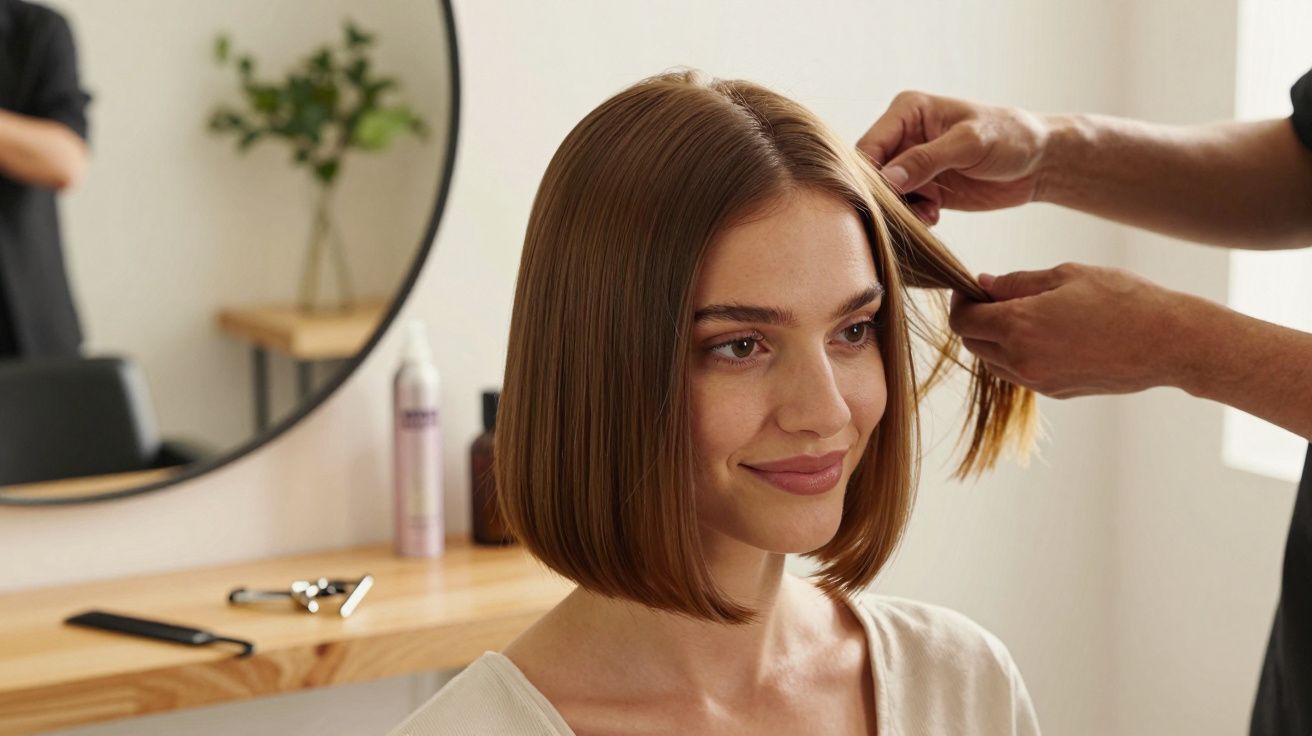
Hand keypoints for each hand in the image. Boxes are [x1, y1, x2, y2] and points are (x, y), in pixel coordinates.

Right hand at [858, 92, 1053, 224]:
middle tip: (907, 211)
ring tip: (927, 215)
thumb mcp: (969, 144)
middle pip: (872, 172)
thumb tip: (887, 179)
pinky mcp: (926, 188)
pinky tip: (934, 217)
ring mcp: (914, 164)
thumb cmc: (1010, 137)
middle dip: (884, 196)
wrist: (1040, 161)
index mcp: (908, 111)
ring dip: (900, 211)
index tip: (885, 197)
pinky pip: (905, 208)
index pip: (870, 145)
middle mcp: (905, 136)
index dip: (869, 174)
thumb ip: (926, 160)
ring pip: (886, 194)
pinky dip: (913, 217)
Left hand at [947, 263, 1200, 397]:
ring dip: (994, 340)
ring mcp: (1038, 381)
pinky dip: (1016, 355)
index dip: (960, 302)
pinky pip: (1018, 374)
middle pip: (972, 343)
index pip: (962, 321)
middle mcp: (1021, 359)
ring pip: (993, 362)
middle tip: (995, 298)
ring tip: (1022, 315)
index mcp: (1018, 326)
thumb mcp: (1066, 275)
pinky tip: (1042, 335)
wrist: (1169, 342)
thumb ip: (1016, 282)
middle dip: (975, 320)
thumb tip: (983, 284)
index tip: (972, 288)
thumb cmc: (1123, 298)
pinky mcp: (1055, 393)